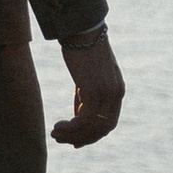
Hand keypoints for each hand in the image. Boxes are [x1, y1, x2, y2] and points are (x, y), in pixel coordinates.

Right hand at [52, 27, 123, 147]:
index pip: (109, 122)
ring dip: (73, 134)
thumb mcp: (87, 77)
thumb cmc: (82, 49)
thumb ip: (85, 97)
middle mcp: (116, 94)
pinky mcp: (93, 90)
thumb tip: (78, 117)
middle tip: (60, 139)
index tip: (75, 142)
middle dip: (82, 138)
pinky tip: (57, 125)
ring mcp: (106, 93)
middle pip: (103, 128)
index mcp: (117, 91)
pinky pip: (84, 119)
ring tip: (55, 133)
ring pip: (93, 127)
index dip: (93, 136)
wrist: (82, 30)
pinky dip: (71, 128)